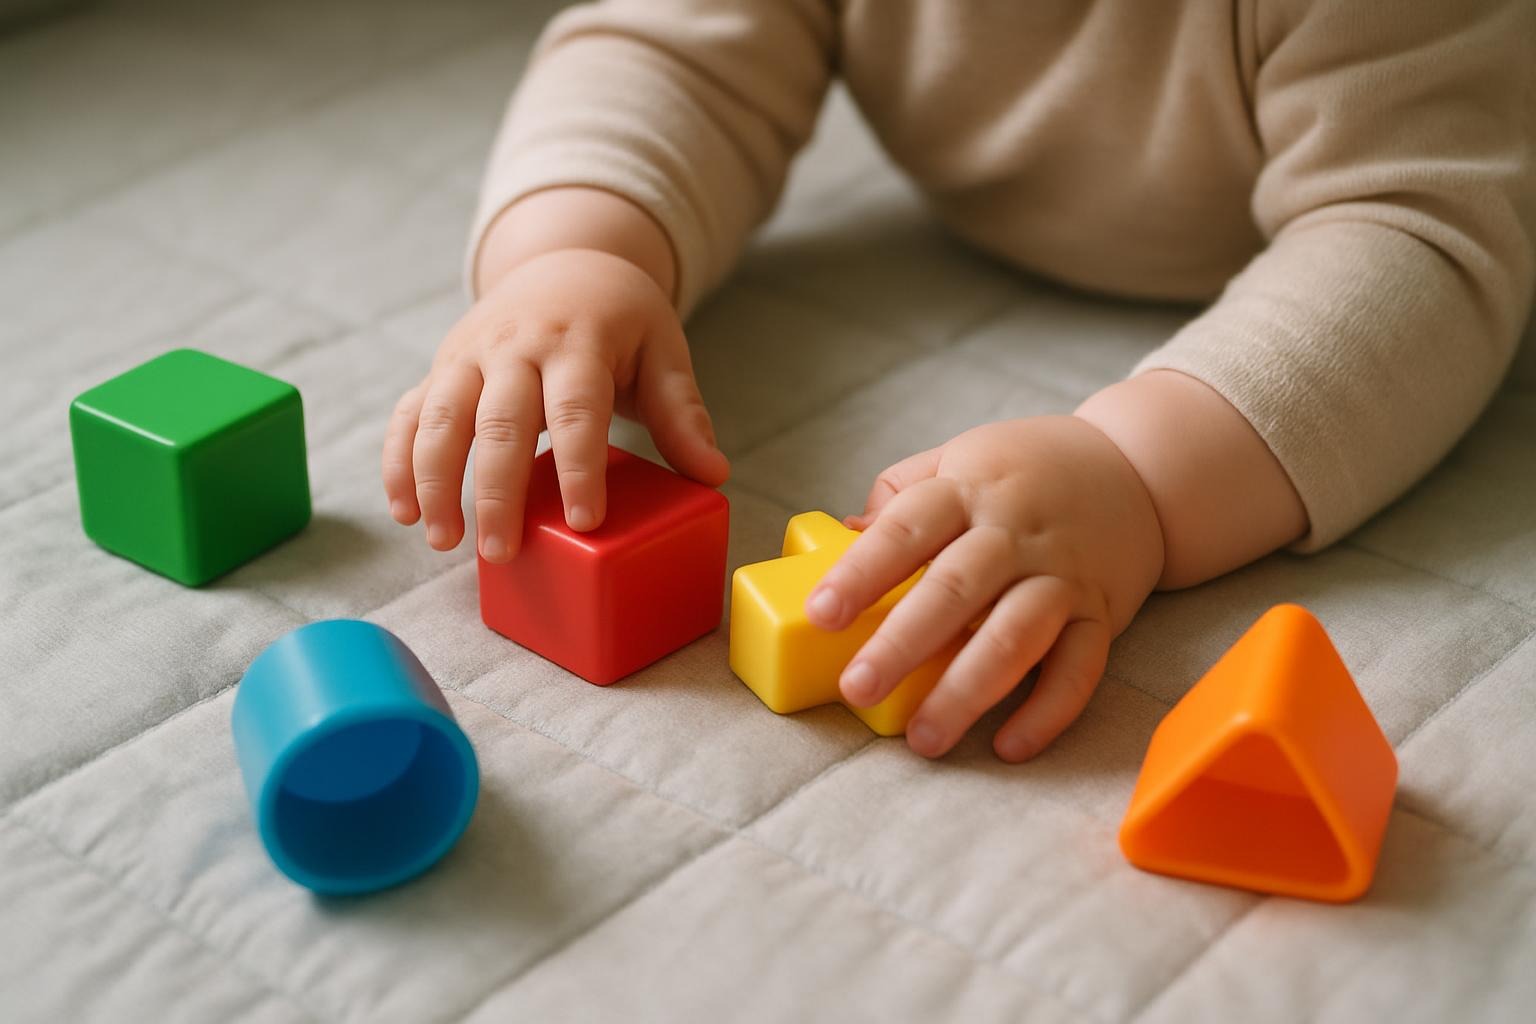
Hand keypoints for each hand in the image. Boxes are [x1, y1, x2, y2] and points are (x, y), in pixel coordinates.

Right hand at [383, 248, 728, 559]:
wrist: (564, 261)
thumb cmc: (620, 319)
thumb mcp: (662, 350)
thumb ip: (681, 413)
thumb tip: (713, 474)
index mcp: (578, 342)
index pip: (576, 410)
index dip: (579, 466)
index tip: (583, 521)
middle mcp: (516, 347)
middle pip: (499, 422)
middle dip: (497, 490)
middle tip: (502, 551)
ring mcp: (470, 356)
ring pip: (441, 418)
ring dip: (433, 481)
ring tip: (443, 541)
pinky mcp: (441, 368)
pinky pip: (408, 413)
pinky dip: (397, 461)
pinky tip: (403, 512)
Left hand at [805, 416, 1163, 761]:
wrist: (1138, 470)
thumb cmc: (1027, 471)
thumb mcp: (960, 458)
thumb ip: (900, 495)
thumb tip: (839, 535)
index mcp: (968, 489)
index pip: (906, 528)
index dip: (861, 572)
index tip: (820, 614)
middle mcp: (1015, 534)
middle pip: (955, 590)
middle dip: (902, 644)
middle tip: (856, 689)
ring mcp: (1062, 577)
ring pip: (1014, 637)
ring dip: (966, 691)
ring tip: (923, 738)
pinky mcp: (1101, 616)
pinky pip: (1078, 669)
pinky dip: (1047, 711)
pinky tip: (1009, 745)